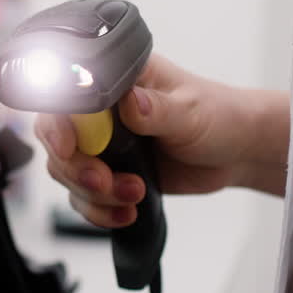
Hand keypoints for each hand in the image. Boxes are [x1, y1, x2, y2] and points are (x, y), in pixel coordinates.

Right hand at [34, 53, 288, 228]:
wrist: (235, 150)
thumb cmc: (217, 115)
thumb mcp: (191, 111)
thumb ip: (157, 109)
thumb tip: (129, 103)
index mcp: (117, 80)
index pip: (66, 96)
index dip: (58, 124)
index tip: (70, 148)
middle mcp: (101, 111)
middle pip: (57, 140)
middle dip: (78, 168)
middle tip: (106, 182)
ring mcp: (103, 144)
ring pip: (67, 173)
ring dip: (93, 194)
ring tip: (132, 196)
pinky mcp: (110, 173)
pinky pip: (84, 198)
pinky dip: (99, 211)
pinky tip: (125, 213)